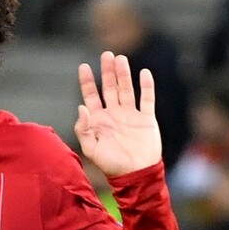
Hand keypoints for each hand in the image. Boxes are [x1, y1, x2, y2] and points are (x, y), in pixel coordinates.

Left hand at [74, 51, 161, 176]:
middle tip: (106, 54)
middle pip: (109, 87)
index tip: (83, 66)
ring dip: (124, 74)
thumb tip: (81, 107)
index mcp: (99, 119)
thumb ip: (83, 129)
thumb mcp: (91, 149)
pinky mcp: (147, 119)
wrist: (136, 174)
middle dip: (107, 71)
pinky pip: (147, 99)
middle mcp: (114, 113)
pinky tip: (144, 73)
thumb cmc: (111, 164)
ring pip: (126, 89)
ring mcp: (131, 115)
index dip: (87, 81)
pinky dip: (146, 86)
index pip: (91, 96)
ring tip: (120, 58)